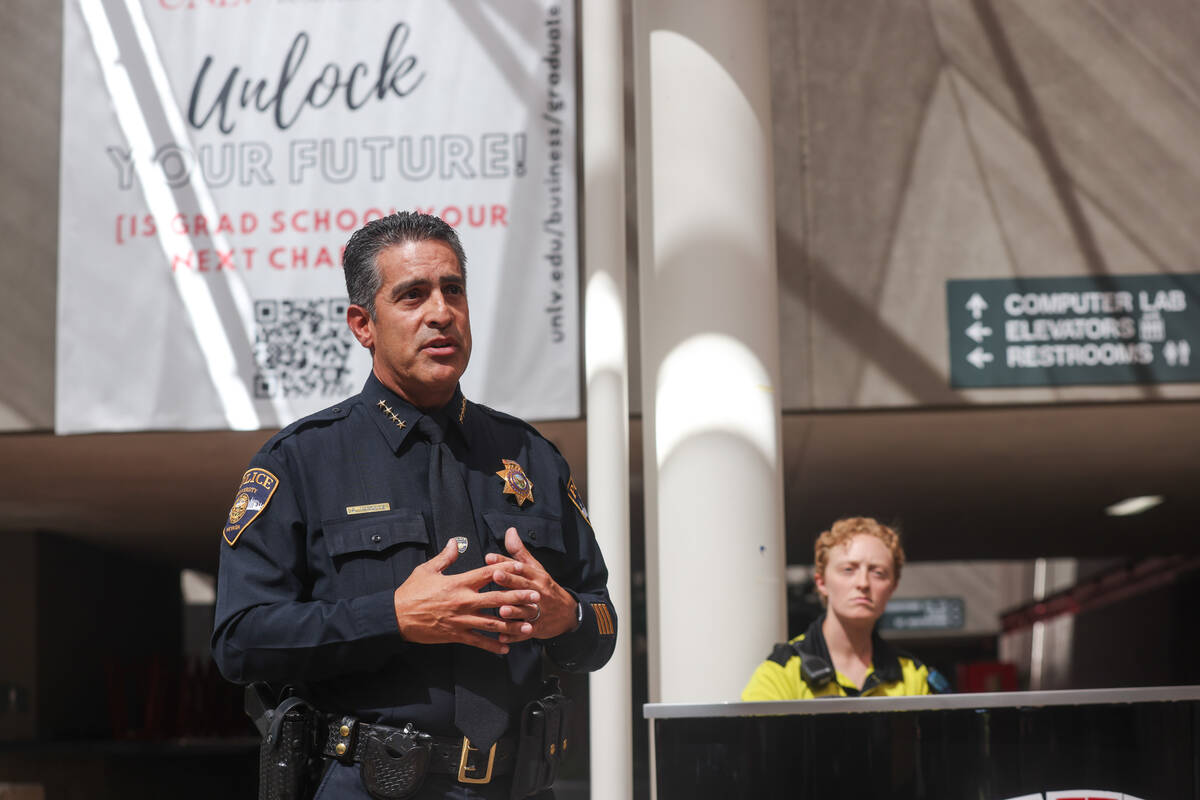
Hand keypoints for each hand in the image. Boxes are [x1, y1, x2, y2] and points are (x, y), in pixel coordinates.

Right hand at [393, 538, 540, 654]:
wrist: (395, 617)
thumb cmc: (410, 592)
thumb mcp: (426, 570)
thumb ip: (444, 557)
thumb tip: (455, 542)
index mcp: (458, 583)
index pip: (487, 573)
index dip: (506, 569)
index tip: (521, 566)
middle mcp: (463, 601)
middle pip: (497, 598)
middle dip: (518, 597)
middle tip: (536, 596)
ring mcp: (461, 620)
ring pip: (492, 623)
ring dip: (512, 624)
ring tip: (530, 625)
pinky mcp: (456, 635)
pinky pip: (478, 641)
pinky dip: (493, 646)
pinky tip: (506, 648)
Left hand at [485, 527, 578, 641]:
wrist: (567, 613)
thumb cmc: (546, 589)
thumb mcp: (536, 569)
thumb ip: (519, 553)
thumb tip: (510, 532)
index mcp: (537, 577)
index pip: (521, 567)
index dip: (506, 562)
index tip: (490, 557)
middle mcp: (538, 593)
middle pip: (523, 586)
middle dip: (510, 582)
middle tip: (496, 576)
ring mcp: (540, 611)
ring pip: (526, 611)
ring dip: (514, 611)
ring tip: (502, 611)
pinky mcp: (538, 628)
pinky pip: (525, 632)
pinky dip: (515, 636)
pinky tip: (503, 638)